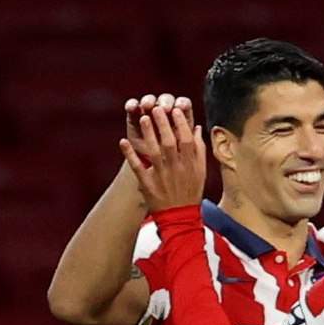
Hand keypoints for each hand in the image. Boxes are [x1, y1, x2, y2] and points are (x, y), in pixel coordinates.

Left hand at [120, 98, 205, 212]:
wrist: (179, 217)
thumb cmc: (190, 192)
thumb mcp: (200, 172)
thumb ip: (199, 150)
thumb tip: (196, 128)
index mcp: (190, 165)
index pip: (186, 139)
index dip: (181, 123)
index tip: (176, 109)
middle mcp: (176, 169)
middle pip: (169, 142)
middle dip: (163, 123)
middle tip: (157, 107)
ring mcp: (161, 176)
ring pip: (154, 152)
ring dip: (148, 134)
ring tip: (143, 118)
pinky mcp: (148, 184)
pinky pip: (137, 167)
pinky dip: (130, 155)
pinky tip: (123, 142)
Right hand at [124, 93, 192, 157]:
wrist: (154, 167)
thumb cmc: (174, 161)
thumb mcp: (184, 152)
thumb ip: (193, 140)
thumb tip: (198, 129)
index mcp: (181, 117)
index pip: (183, 104)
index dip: (182, 104)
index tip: (181, 107)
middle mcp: (166, 109)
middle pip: (166, 99)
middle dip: (165, 101)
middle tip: (163, 107)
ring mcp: (150, 111)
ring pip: (150, 100)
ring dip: (148, 100)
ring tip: (145, 105)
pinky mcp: (135, 115)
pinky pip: (133, 107)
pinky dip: (131, 105)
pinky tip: (130, 107)